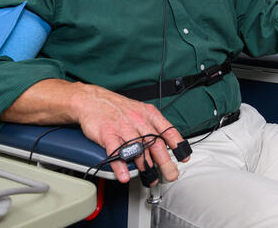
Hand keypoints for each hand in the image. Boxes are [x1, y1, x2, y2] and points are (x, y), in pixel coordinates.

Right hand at [72, 84, 187, 182]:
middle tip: (170, 175)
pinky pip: (115, 152)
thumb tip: (167, 142)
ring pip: (138, 149)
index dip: (178, 145)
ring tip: (150, 178)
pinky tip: (124, 175)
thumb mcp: (141, 111)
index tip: (183, 158)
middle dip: (165, 162)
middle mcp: (138, 121)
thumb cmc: (118, 108)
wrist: (93, 99)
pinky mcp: (107, 134)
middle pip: (156, 143)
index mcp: (149, 115)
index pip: (168, 130)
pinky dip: (120, 166)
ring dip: (145, 167)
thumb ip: (154, 126)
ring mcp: (123, 128)